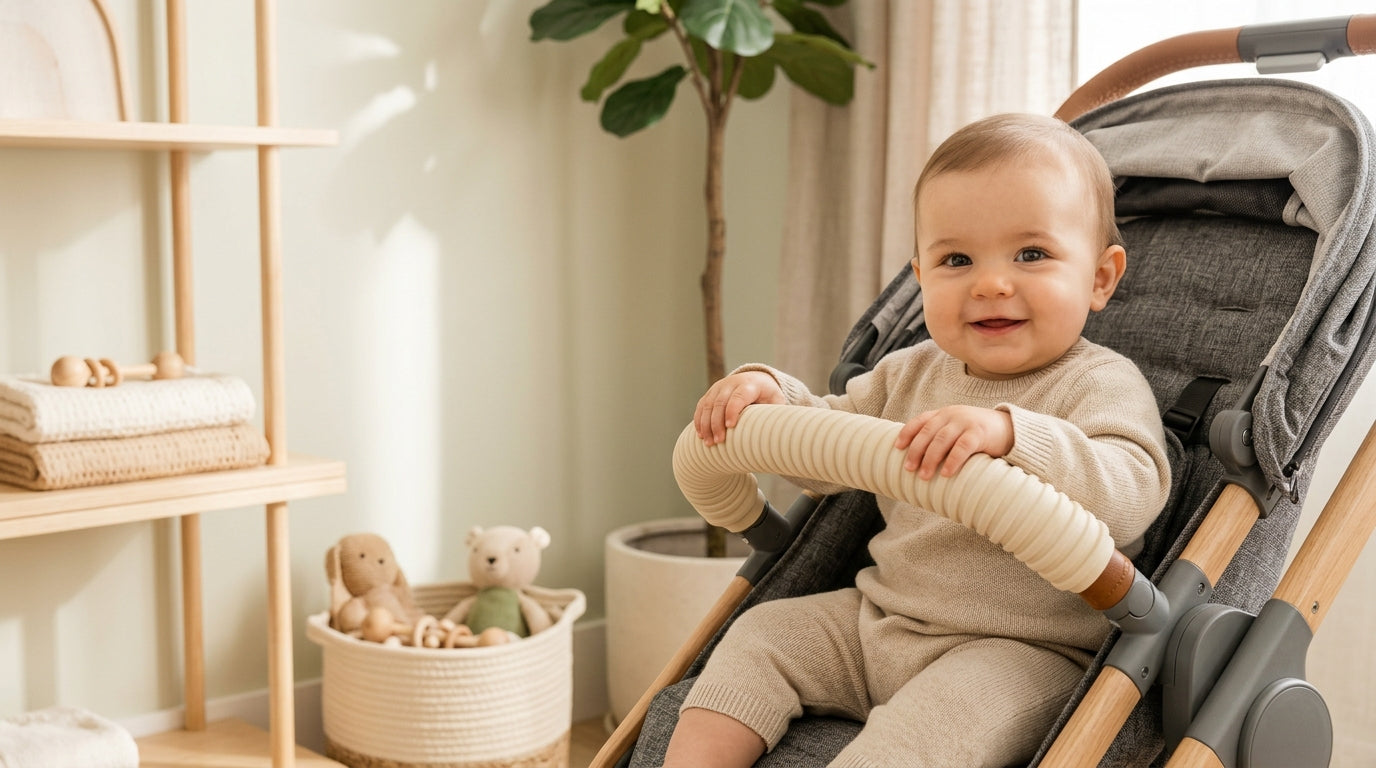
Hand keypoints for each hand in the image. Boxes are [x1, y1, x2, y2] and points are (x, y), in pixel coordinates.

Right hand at [695, 371, 784, 445]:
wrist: (756, 379)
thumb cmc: (768, 395)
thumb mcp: (776, 401)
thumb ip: (776, 413)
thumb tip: (779, 433)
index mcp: (749, 384)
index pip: (738, 396)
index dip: (733, 410)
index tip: (731, 426)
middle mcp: (731, 383)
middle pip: (720, 402)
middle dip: (717, 423)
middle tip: (719, 441)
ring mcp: (718, 387)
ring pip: (707, 405)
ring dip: (706, 425)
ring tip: (709, 443)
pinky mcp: (710, 393)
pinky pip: (701, 406)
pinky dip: (699, 421)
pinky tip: (701, 435)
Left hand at [894, 405, 1013, 479]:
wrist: (1010, 428)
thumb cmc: (979, 434)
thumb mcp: (957, 430)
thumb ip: (941, 437)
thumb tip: (918, 459)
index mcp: (944, 414)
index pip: (920, 421)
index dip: (907, 433)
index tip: (897, 447)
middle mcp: (952, 415)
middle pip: (928, 432)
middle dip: (916, 451)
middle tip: (908, 469)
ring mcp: (966, 422)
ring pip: (942, 440)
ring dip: (930, 459)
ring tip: (924, 476)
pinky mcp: (980, 433)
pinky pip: (962, 447)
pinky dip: (953, 461)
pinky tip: (946, 474)